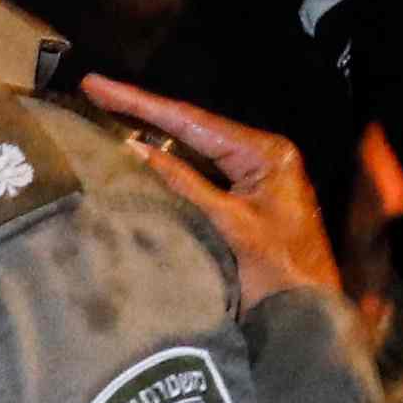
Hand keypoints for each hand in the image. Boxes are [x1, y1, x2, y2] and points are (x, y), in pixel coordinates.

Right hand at [72, 76, 337, 310]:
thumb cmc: (277, 272)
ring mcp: (255, 176)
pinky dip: (168, 166)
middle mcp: (262, 155)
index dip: (140, 102)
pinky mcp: (246, 198)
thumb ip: (182, 184)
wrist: (309, 317)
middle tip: (93, 91)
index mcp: (265, 152)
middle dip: (142, 111)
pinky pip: (200, 173)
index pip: (192, 120)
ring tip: (105, 114)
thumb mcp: (226, 224)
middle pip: (191, 127)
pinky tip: (138, 157)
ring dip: (153, 135)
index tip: (97, 84)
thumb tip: (134, 149)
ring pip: (194, 149)